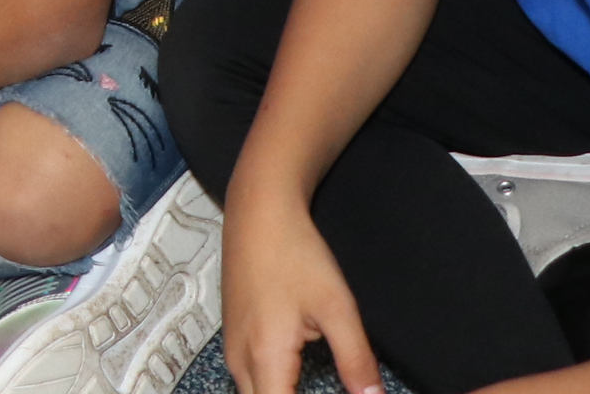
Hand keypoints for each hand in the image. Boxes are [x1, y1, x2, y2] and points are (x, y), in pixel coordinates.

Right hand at [221, 185, 376, 393]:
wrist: (258, 213)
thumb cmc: (295, 253)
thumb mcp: (337, 307)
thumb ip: (356, 360)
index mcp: (266, 357)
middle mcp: (241, 360)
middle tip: (332, 388)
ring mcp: (233, 348)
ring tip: (311, 386)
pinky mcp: (234, 337)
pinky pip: (249, 382)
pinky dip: (272, 390)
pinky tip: (295, 384)